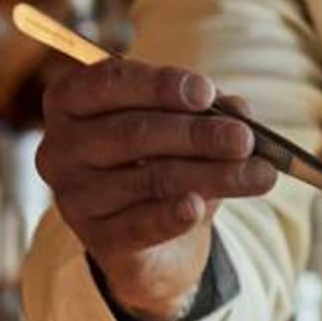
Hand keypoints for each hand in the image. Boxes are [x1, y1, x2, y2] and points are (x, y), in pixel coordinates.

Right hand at [34, 57, 279, 320]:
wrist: (150, 235)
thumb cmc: (161, 157)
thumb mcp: (183, 125)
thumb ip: (208, 111)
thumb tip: (240, 110)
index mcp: (72, 101)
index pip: (109, 82)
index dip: (160, 85)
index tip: (207, 93)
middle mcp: (61, 147)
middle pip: (133, 133)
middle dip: (197, 134)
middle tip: (246, 139)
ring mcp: (74, 196)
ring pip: (149, 178)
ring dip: (212, 174)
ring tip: (260, 175)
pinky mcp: (96, 238)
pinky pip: (138, 224)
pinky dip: (171, 215)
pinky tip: (197, 207)